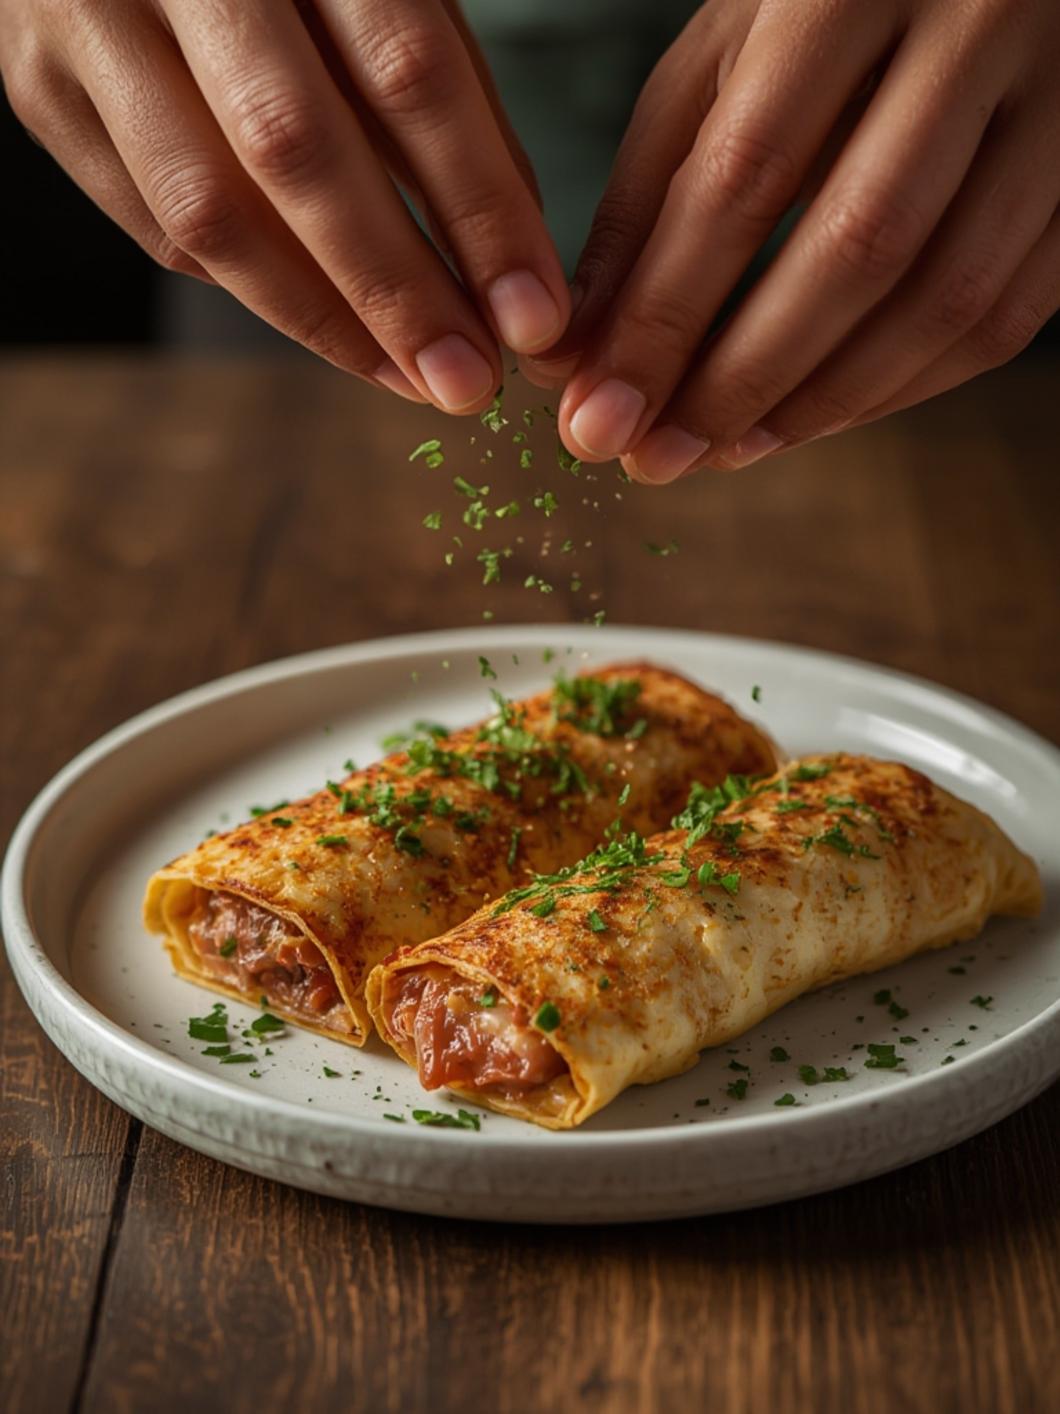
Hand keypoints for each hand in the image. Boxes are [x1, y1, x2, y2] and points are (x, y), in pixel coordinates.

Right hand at [1, 0, 568, 411]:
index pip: (405, 72)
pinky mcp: (40, 89)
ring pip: (209, 211)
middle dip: (398, 289)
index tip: (533, 316)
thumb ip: (439, 90)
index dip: (479, 207)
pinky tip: (331, 325)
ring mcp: (81, 20)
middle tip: (469, 382)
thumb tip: (510, 257)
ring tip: (409, 378)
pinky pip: (160, 225)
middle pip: (297, 152)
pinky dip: (257, 288)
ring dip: (325, 319)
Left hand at [538, 0, 1059, 479]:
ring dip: (824, 403)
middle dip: (741, 380)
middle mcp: (974, 27)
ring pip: (946, 297)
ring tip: (727, 450)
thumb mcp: (721, 68)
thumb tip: (581, 358)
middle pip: (856, 248)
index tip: (602, 413)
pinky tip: (818, 416)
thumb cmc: (827, 15)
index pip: (745, 176)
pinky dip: (904, 388)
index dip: (665, 316)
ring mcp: (1056, 102)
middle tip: (657, 457)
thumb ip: (649, 202)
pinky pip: (1008, 315)